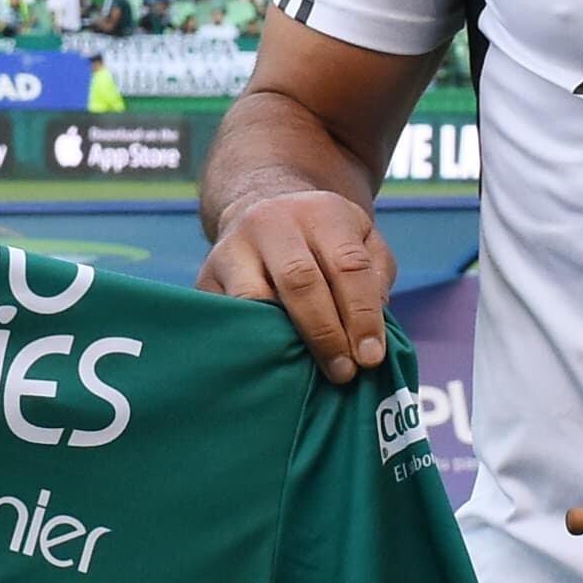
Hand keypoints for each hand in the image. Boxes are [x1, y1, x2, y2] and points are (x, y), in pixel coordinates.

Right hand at [197, 186, 392, 383]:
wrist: (259, 210)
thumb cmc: (322, 239)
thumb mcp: (361, 238)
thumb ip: (376, 275)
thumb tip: (371, 327)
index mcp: (320, 213)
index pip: (347, 265)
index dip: (362, 315)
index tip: (370, 357)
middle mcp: (272, 223)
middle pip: (299, 280)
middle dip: (325, 332)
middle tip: (343, 372)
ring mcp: (232, 248)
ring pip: (252, 298)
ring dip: (281, 340)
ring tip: (304, 372)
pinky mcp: (205, 277)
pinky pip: (226, 317)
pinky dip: (249, 344)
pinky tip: (271, 364)